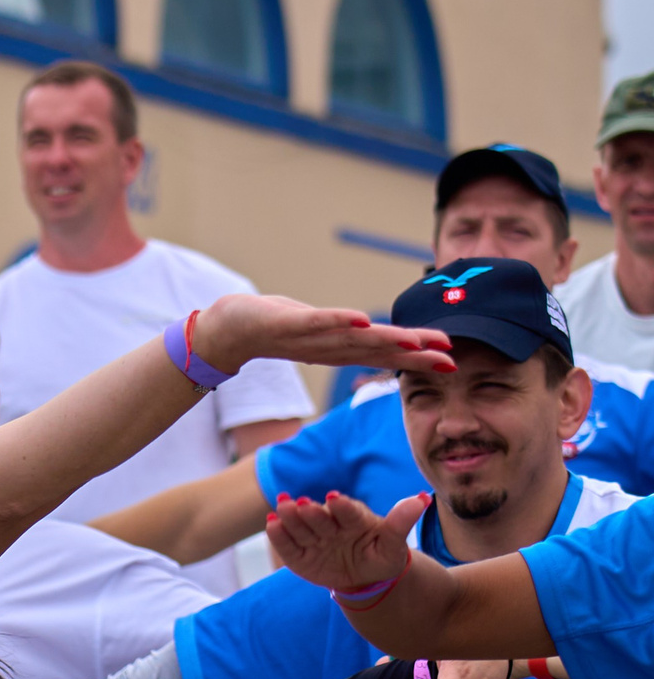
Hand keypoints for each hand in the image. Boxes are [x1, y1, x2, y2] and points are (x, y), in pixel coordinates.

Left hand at [194, 294, 455, 375]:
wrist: (228, 330)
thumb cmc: (277, 327)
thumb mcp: (319, 332)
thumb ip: (348, 338)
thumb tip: (377, 340)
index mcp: (337, 349)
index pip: (383, 353)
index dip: (417, 358)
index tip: (451, 359)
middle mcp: (327, 347)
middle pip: (376, 351)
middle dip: (413, 355)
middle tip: (448, 358)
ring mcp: (307, 336)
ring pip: (353, 339)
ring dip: (385, 340)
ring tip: (416, 341)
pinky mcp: (287, 323)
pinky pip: (315, 321)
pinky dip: (336, 320)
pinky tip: (360, 319)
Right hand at [268, 491, 425, 591]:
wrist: (364, 577)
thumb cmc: (382, 557)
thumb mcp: (394, 545)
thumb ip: (401, 522)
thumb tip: (423, 498)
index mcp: (356, 519)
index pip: (349, 512)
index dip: (342, 507)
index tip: (334, 499)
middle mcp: (332, 525)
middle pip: (320, 518)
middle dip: (310, 511)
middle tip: (301, 504)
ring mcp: (314, 538)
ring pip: (300, 527)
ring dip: (290, 517)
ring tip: (282, 508)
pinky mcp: (299, 554)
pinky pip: (288, 545)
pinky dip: (278, 535)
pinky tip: (271, 524)